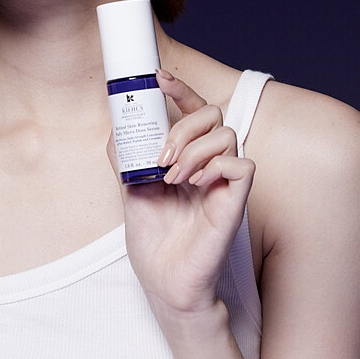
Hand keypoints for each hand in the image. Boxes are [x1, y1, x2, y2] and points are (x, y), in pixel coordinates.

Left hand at [115, 69, 253, 317]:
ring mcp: (224, 182)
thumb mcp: (131, 189)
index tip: (158, 77)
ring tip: (172, 176)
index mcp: (187, 156)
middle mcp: (209, 164)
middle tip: (161, 155)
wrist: (163, 280)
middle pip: (214, 114)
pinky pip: (243, 166)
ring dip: (194, 148)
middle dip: (184, 124)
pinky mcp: (236, 202)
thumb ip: (126, 157)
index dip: (180, 88)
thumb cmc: (155, 239)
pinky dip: (217, 166)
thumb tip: (116, 126)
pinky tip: (195, 183)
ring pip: (228, 135)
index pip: (194, 110)